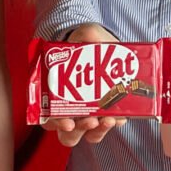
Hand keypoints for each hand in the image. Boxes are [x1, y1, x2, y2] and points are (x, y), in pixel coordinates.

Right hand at [41, 24, 126, 146]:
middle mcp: (72, 110)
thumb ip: (86, 35)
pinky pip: (111, 125)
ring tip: (109, 120)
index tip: (67, 122)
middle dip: (80, 130)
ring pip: (90, 135)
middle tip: (90, 121)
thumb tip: (89, 39)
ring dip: (99, 131)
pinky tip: (121, 115)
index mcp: (57, 95)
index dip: (56, 123)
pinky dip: (116, 123)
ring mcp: (91, 114)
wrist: (107, 46)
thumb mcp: (86, 35)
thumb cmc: (88, 43)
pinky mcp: (110, 112)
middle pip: (69, 134)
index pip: (49, 119)